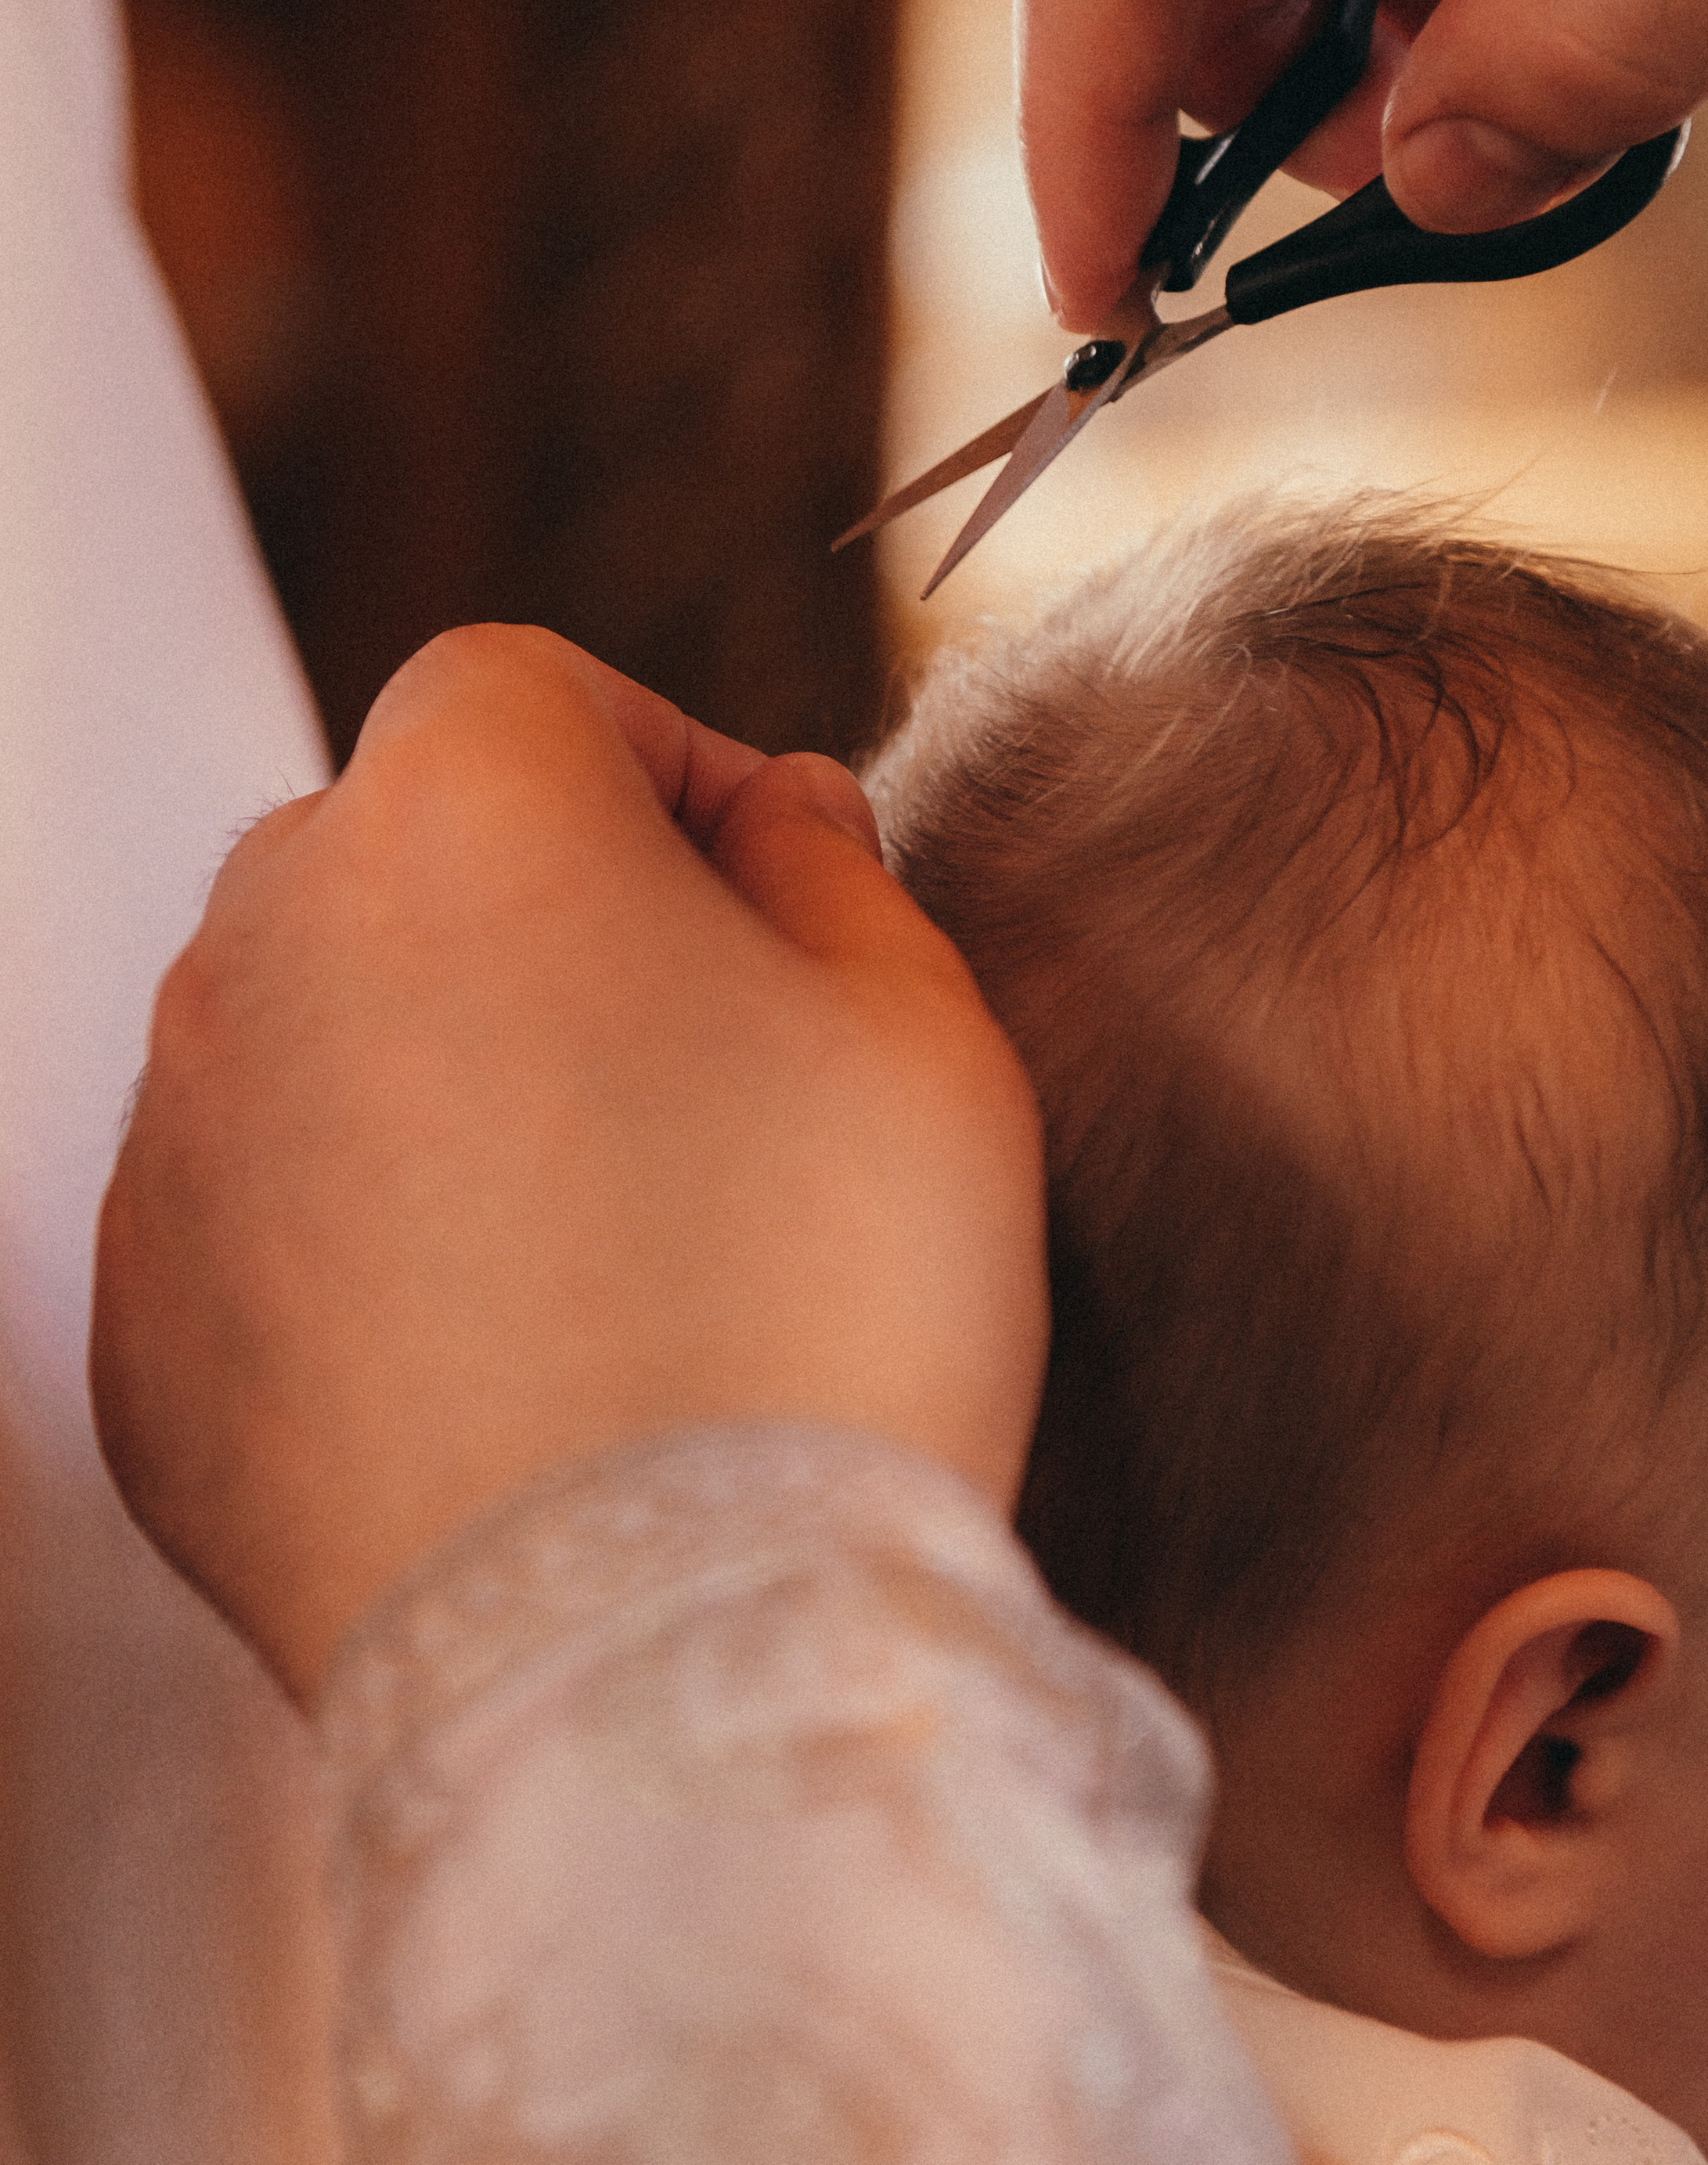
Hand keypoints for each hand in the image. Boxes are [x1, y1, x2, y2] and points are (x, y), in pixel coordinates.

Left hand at [91, 627, 1045, 1702]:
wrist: (658, 1669)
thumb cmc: (821, 1310)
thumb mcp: (922, 1024)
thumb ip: (832, 860)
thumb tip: (765, 813)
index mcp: (460, 817)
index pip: (528, 686)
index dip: (657, 761)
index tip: (758, 887)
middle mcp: (265, 948)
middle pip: (398, 847)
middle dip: (539, 908)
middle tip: (695, 1061)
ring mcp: (175, 1150)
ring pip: (314, 1027)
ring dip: (439, 1066)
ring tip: (602, 1224)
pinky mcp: (137, 1339)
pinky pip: (255, 1214)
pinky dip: (355, 1236)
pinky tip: (500, 1347)